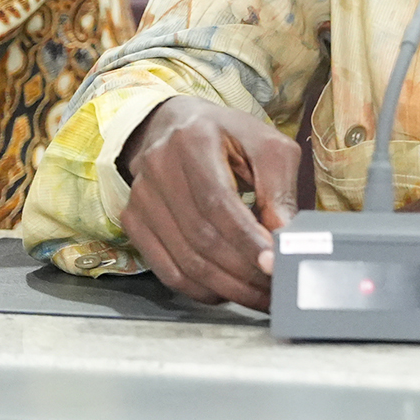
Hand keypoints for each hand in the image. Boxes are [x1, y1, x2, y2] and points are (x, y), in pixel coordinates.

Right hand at [116, 95, 299, 308]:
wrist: (175, 124)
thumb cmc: (229, 136)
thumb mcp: (266, 146)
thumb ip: (279, 189)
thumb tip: (286, 238)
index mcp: (193, 140)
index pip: (218, 202)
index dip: (246, 239)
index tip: (274, 263)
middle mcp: (158, 167)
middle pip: (201, 237)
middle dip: (242, 272)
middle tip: (274, 289)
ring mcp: (140, 196)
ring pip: (184, 260)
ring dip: (226, 287)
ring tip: (258, 295)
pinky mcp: (133, 220)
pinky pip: (165, 269)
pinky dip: (199, 289)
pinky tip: (225, 291)